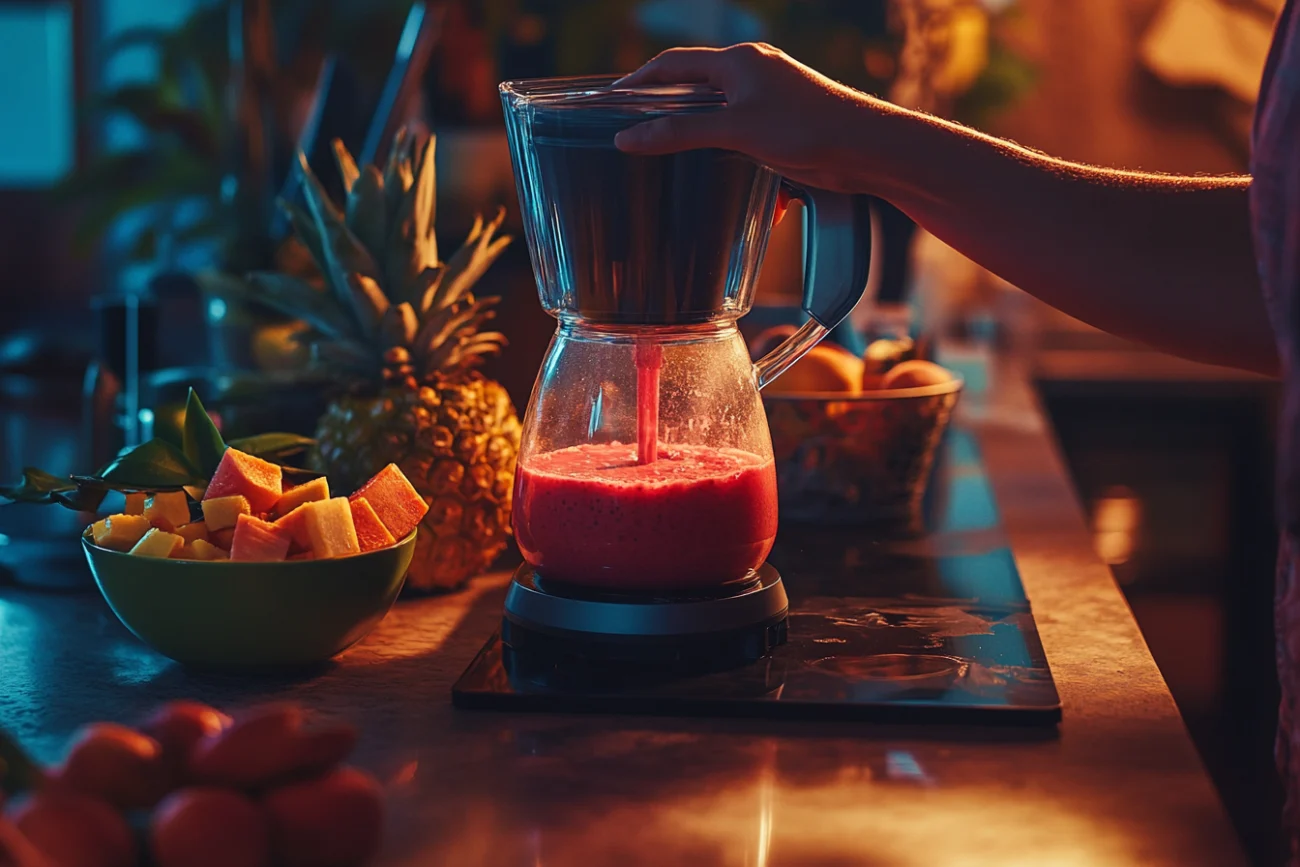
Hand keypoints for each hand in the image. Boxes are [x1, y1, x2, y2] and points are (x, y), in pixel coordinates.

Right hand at [613, 43, 878, 192]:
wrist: (865, 148)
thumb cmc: (806, 127)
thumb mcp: (734, 130)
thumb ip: (679, 134)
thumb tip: (628, 138)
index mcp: (737, 62)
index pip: (673, 64)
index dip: (639, 80)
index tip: (613, 99)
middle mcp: (751, 72)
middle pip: (693, 84)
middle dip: (663, 105)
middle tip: (632, 127)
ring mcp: (768, 96)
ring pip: (716, 109)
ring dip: (692, 128)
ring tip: (663, 149)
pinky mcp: (781, 122)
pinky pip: (738, 128)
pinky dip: (719, 143)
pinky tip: (711, 166)